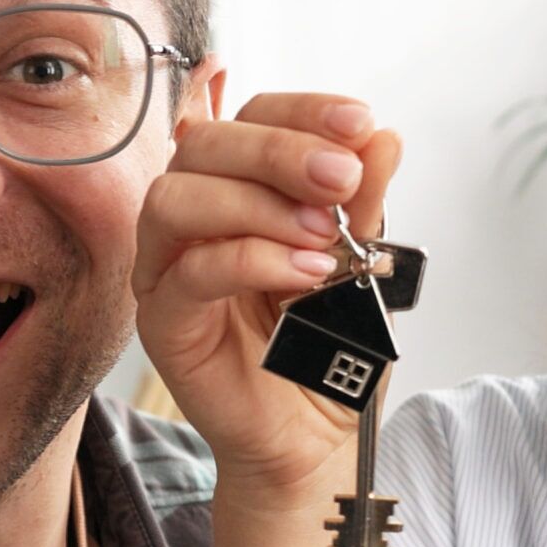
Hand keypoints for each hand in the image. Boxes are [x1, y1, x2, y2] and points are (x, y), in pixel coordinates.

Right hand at [134, 93, 402, 502]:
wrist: (318, 435)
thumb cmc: (331, 347)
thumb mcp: (362, 262)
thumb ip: (364, 204)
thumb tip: (382, 139)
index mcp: (242, 188)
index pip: (252, 117)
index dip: (303, 111)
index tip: (359, 123)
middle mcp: (196, 217)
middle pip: (205, 144)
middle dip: (280, 151)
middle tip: (342, 180)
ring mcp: (169, 267)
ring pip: (177, 198)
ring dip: (256, 204)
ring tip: (322, 236)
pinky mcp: (164, 321)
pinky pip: (187, 272)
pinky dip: (249, 260)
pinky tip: (303, 273)